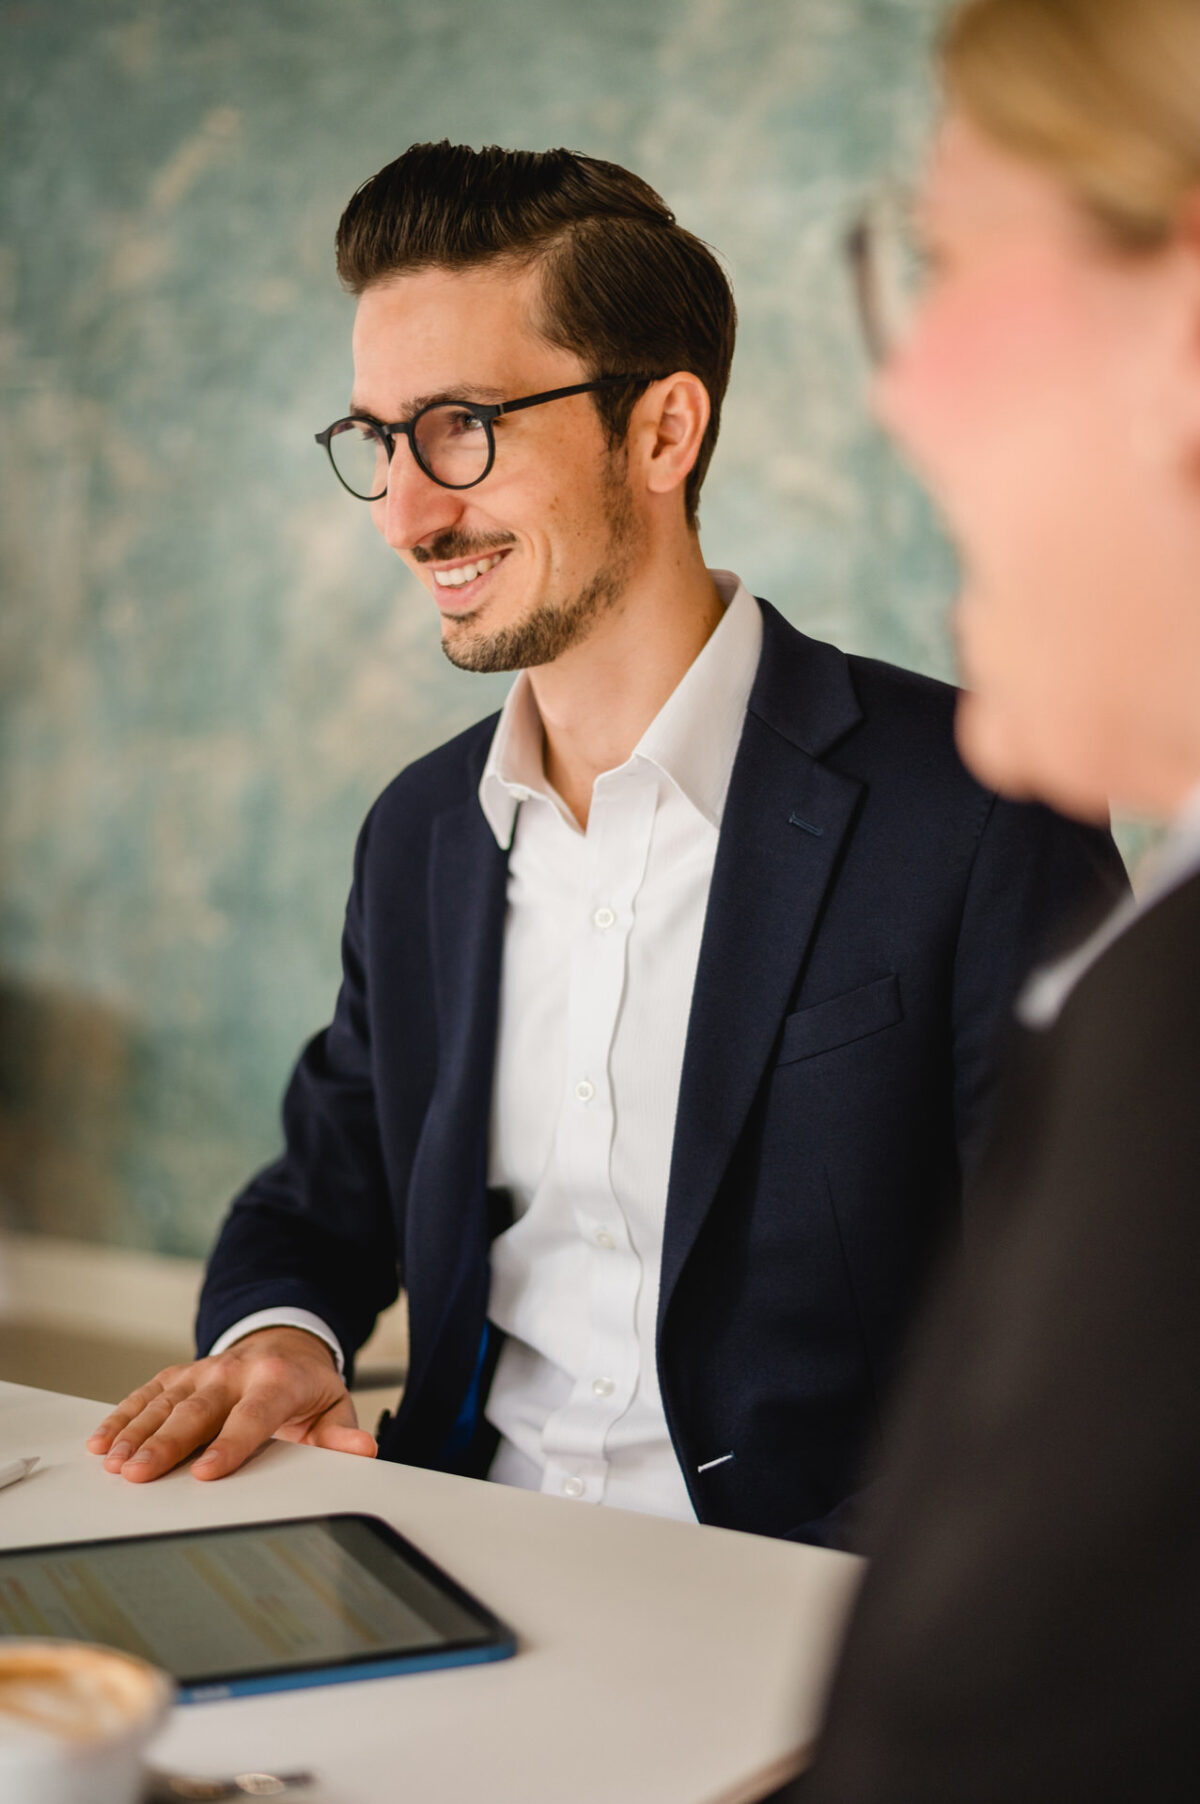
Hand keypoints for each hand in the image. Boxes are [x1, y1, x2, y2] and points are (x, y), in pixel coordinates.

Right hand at [86, 1327, 377, 1482]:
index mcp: (275, 1382)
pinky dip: (122, 1416)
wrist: (285, 1343)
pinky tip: (102, 1441)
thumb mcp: (332, 1407)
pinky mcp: (179, 1375)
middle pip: (197, 1412)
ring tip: (115, 1464)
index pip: (252, 1416)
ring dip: (136, 1434)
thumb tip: (362, 1450)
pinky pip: (146, 1394)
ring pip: (164, 1403)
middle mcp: (234, 1373)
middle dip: (167, 1444)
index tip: (207, 1472)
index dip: (230, 1444)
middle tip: (140, 1475)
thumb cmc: (306, 1386)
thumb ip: (341, 1434)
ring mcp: (202, 1371)